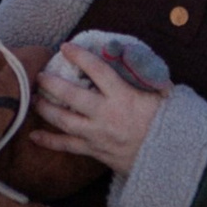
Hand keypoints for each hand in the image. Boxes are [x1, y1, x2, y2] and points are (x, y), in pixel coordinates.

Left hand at [33, 44, 167, 174]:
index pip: (97, 70)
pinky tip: (34, 136)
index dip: (80, 56)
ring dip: (46, 109)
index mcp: (124, 97)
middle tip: (40, 75)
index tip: (66, 47)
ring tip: (34, 99)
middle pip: (72, 96)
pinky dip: (50, 141)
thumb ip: (146, 76)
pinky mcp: (95, 152)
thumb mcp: (163, 94)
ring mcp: (98, 135)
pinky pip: (68, 147)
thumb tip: (132, 58)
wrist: (172, 160)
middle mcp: (107, 115)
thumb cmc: (168, 124)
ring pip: (64, 121)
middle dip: (52, 84)